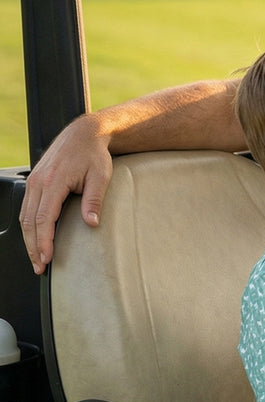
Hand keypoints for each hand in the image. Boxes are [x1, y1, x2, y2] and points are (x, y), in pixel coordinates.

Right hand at [19, 114, 113, 274]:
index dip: (43, 242)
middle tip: (39, 267)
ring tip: (36, 258)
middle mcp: (38, 182)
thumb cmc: (94, 154)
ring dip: (29, 239)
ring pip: (25, 216)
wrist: (84, 134)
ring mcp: (34, 181)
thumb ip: (94, 200)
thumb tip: (92, 223)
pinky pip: (27, 208)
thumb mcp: (101, 176)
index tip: (46, 259)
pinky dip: (29, 226)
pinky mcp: (34, 182)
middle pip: (29, 221)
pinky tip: (35, 238)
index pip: (44, 219)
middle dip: (33, 247)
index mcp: (53, 181)